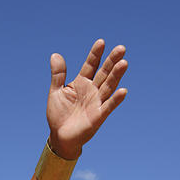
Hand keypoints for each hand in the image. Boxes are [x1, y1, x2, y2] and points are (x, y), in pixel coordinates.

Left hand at [47, 40, 127, 158]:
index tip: (101, 42)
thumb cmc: (58, 114)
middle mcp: (92, 90)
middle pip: (104, 73)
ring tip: (124, 62)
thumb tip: (55, 55)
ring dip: (116, 75)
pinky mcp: (98, 116)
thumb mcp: (56, 92)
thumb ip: (58, 75)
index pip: (90, 65)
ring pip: (109, 86)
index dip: (95, 54)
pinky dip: (116, 99)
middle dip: (111, 61)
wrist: (59, 137)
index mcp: (81, 83)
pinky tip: (123, 90)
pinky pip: (109, 106)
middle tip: (121, 48)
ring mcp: (97, 102)